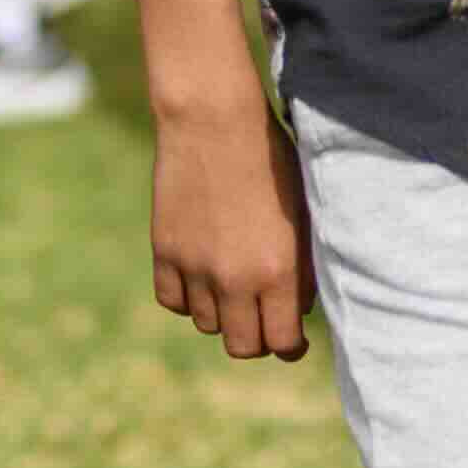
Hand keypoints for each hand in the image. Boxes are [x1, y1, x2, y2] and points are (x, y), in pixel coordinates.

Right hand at [148, 95, 312, 359]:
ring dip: (222, 314)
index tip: (292, 341)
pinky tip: (201, 276)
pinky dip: (187, 296)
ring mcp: (195, 268)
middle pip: (243, 345)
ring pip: (207, 324)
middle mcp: (235, 278)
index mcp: (279, 270)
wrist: (214, 120)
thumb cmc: (271, 159)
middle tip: (263, 321)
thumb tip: (298, 308)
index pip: (282, 341)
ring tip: (233, 287)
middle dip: (257, 339)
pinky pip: (173, 300)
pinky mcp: (164, 252)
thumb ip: (303, 266)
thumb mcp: (302, 212)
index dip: (290, 346)